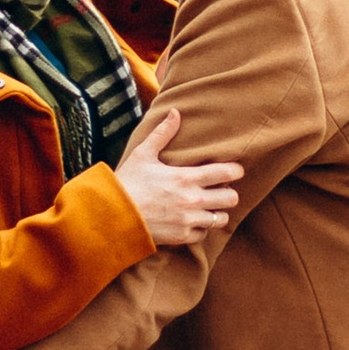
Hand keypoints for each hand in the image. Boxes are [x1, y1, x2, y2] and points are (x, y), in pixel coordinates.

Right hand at [116, 102, 243, 251]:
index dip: (236, 171)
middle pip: (231, 198)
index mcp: (186, 177)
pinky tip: (193, 221)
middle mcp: (192, 200)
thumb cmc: (127, 182)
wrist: (112, 215)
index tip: (235, 171)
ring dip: (217, 212)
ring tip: (209, 207)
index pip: (226, 173)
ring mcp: (188, 220)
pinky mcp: (181, 236)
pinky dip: (201, 228)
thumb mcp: (143, 154)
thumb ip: (162, 133)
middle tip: (221, 190)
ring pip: (221, 218)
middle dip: (229, 193)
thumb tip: (175, 112)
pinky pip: (203, 235)